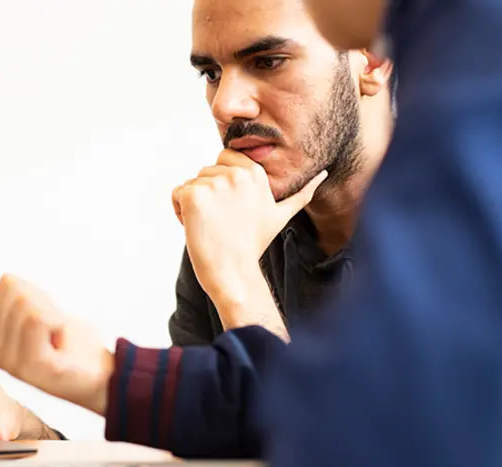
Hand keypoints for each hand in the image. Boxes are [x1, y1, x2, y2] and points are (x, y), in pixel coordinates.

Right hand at [0, 276, 113, 415]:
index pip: (8, 285)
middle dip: (47, 305)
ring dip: (56, 317)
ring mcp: (14, 362)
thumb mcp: (38, 325)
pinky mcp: (35, 366)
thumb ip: (6, 317)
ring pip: (28, 308)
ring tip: (60, 339)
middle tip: (58, 331)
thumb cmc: (76, 350)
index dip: (40, 295)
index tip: (49, 320)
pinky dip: (61, 324)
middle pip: (17, 294)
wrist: (104, 377)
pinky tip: (63, 344)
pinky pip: (39, 321)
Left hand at [172, 149, 326, 299]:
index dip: (224, 185)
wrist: (234, 272)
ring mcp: (214, 183)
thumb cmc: (253, 245)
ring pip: (191, 183)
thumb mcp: (281, 215)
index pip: (224, 158)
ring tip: (212, 226)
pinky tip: (197, 228)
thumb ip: (302, 193)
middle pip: (206, 171)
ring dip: (194, 205)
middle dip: (209, 195)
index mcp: (255, 172)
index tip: (233, 209)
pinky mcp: (194, 195)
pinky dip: (180, 211)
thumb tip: (324, 174)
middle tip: (223, 221)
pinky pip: (177, 194)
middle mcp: (236, 173)